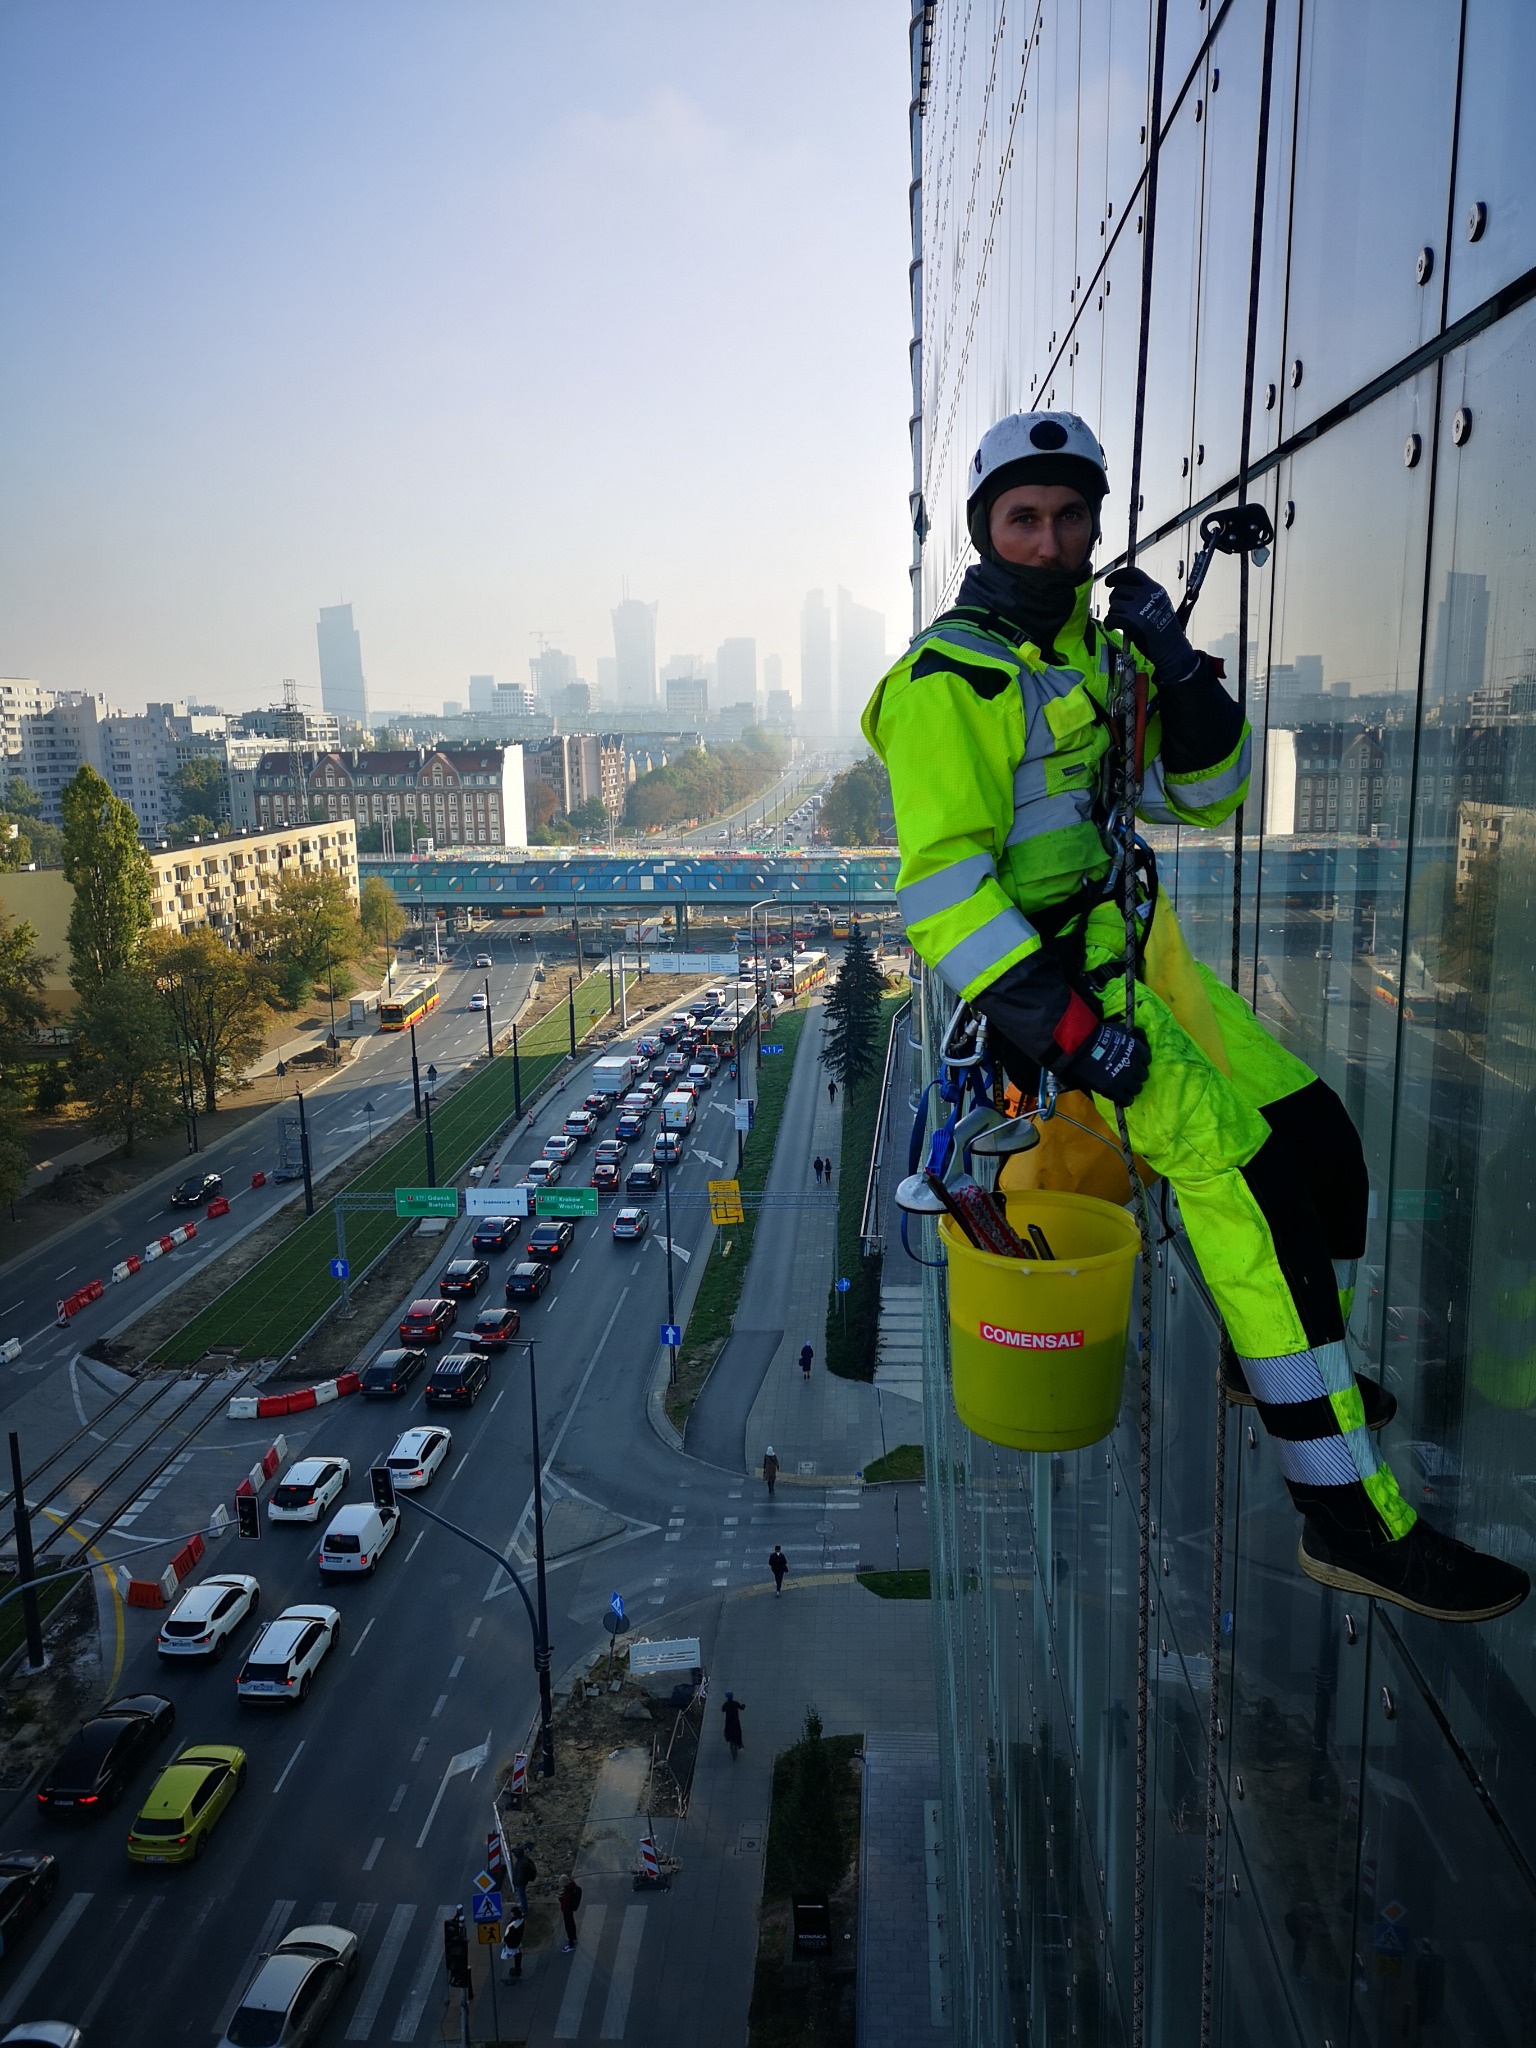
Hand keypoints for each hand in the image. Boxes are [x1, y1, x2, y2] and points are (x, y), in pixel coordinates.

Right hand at [1055, 1018, 1149, 1105]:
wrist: (1080, 1047)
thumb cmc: (1098, 1035)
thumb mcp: (1119, 1029)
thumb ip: (1130, 1035)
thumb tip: (1136, 1036)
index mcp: (1138, 1051)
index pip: (1147, 1059)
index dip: (1140, 1060)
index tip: (1134, 1061)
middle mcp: (1135, 1066)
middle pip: (1143, 1075)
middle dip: (1136, 1074)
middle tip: (1127, 1073)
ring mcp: (1125, 1080)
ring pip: (1137, 1088)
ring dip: (1131, 1087)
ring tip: (1122, 1085)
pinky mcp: (1114, 1091)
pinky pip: (1127, 1100)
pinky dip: (1125, 1099)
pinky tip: (1120, 1096)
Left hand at [1103, 567, 1198, 682]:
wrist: (1172, 649)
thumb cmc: (1164, 630)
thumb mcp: (1159, 605)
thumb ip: (1143, 596)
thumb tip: (1120, 590)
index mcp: (1155, 588)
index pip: (1133, 573)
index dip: (1117, 576)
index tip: (1109, 582)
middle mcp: (1148, 595)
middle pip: (1119, 589)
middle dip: (1114, 600)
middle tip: (1117, 610)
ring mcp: (1140, 607)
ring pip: (1114, 604)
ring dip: (1113, 613)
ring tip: (1119, 621)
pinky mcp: (1132, 622)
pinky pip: (1111, 617)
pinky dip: (1109, 623)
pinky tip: (1112, 627)